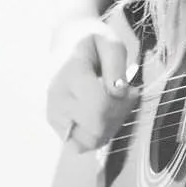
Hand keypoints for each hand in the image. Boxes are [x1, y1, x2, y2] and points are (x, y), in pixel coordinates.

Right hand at [45, 17, 140, 153]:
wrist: (67, 42)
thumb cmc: (93, 43)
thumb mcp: (111, 43)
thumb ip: (116, 67)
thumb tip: (118, 94)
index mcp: (72, 74)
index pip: (99, 107)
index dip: (122, 105)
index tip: (131, 89)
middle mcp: (58, 97)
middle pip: (96, 129)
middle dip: (118, 116)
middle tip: (126, 97)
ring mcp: (54, 113)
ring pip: (89, 142)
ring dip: (109, 128)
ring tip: (114, 105)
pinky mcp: (56, 124)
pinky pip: (81, 144)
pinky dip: (97, 134)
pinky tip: (104, 115)